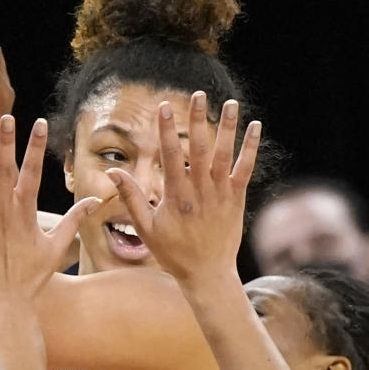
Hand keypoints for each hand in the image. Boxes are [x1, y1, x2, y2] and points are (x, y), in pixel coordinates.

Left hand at [0, 116, 98, 304]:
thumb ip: (75, 220)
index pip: (33, 171)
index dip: (35, 146)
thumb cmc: (32, 278)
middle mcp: (4, 211)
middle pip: (5, 168)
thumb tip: (96, 201)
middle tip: (6, 117)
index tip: (38, 122)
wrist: (8, 304)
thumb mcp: (58, 247)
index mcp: (26, 211)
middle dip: (6, 141)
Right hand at [106, 93, 261, 287]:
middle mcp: (200, 191)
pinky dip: (251, 148)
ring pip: (225, 154)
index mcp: (176, 196)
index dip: (167, 129)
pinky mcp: (236, 198)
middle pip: (200, 148)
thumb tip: (112, 172)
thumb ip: (131, 197)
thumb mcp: (146, 228)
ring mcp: (220, 193)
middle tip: (198, 95)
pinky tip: (256, 127)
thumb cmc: (174, 252)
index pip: (171, 155)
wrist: (207, 274)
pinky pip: (246, 169)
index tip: (164, 106)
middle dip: (198, 120)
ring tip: (230, 102)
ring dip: (228, 127)